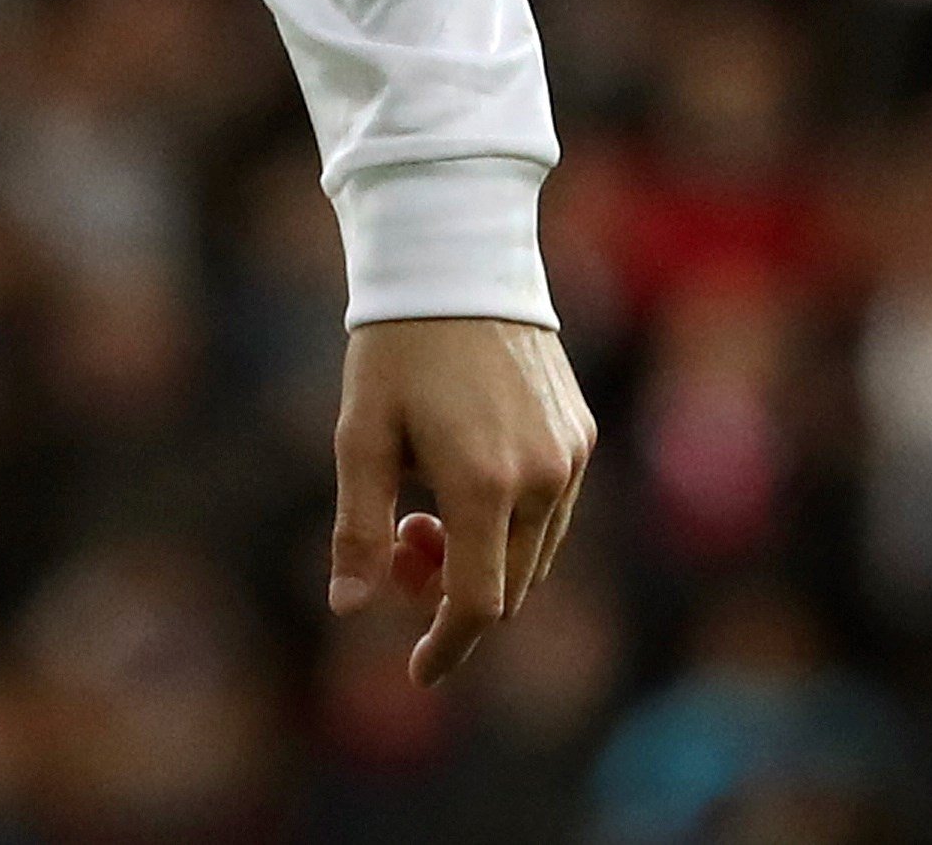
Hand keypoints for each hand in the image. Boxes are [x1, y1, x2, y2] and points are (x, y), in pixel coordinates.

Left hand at [326, 316, 593, 686]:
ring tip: (426, 502)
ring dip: (484, 559)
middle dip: (452, 591)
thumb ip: (358, 526)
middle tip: (401, 543)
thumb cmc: (394, 347)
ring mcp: (570, 457)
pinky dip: (512, 523)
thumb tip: (349, 609)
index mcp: (483, 483)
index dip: (446, 645)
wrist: (456, 260)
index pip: (478, 604)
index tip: (418, 672)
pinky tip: (466, 476)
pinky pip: (553, 511)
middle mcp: (542, 478)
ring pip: (533, 555)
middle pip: (507, 588)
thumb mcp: (360, 433)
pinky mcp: (582, 434)